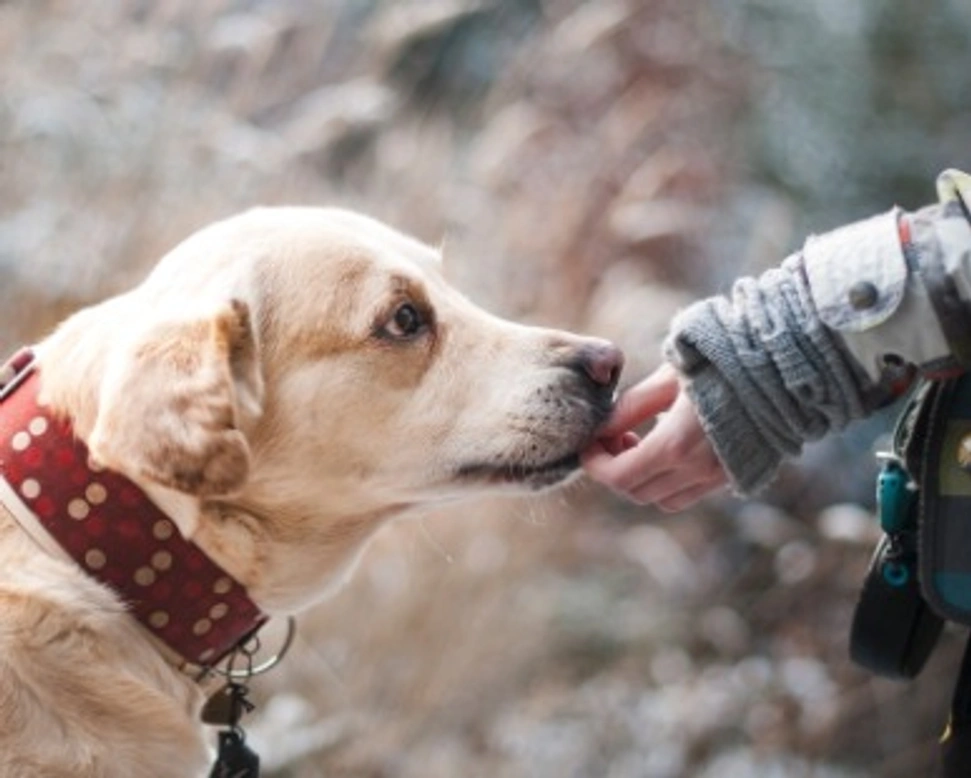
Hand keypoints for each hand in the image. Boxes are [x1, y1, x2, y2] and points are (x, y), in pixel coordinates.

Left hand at [582, 363, 727, 511]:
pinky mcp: (734, 476)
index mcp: (676, 445)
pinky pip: (689, 494)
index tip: (589, 443)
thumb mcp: (668, 377)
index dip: (595, 464)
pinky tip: (669, 446)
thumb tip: (600, 428)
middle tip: (614, 437)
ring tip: (640, 441)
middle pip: (636, 493)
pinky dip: (668, 481)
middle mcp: (697, 470)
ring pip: (662, 499)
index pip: (619, 477)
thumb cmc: (721, 362)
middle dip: (615, 470)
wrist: (783, 367)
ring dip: (642, 479)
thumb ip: (631, 407)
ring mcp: (718, 477)